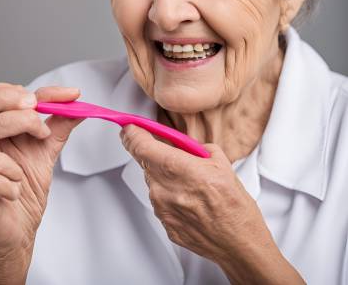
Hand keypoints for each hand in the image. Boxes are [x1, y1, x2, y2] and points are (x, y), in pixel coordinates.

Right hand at [0, 83, 82, 257]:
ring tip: (25, 168)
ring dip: (16, 144)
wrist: (19, 228)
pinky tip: (14, 191)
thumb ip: (59, 123)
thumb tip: (76, 100)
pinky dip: (10, 182)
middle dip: (12, 104)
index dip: (28, 90)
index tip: (66, 95)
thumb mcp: (47, 148)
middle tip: (37, 116)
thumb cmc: (26, 186)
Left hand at [120, 124, 304, 283]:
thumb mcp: (220, 162)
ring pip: (153, 181)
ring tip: (190, 184)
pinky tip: (190, 200)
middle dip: (153, 154)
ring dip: (164, 176)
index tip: (130, 128)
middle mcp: (165, 189)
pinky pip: (160, 200)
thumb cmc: (234, 206)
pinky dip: (170, 195)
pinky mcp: (164, 224)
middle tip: (171, 154)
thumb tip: (180, 143)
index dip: (132, 134)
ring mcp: (162, 209)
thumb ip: (194, 147)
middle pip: (144, 162)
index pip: (140, 145)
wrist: (241, 243)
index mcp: (178, 168)